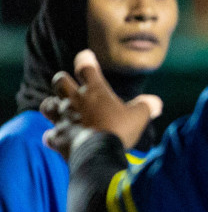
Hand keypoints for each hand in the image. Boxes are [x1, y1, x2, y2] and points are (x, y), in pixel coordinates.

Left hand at [40, 50, 161, 158]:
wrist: (98, 154)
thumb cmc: (119, 130)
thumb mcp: (139, 117)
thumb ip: (146, 106)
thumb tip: (156, 102)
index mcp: (95, 91)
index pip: (86, 67)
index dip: (85, 59)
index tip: (86, 56)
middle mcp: (75, 100)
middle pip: (60, 81)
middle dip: (63, 80)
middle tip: (70, 84)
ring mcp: (63, 118)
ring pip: (48, 105)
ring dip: (53, 105)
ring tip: (59, 108)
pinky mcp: (57, 136)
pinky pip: (50, 134)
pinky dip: (54, 136)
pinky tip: (58, 137)